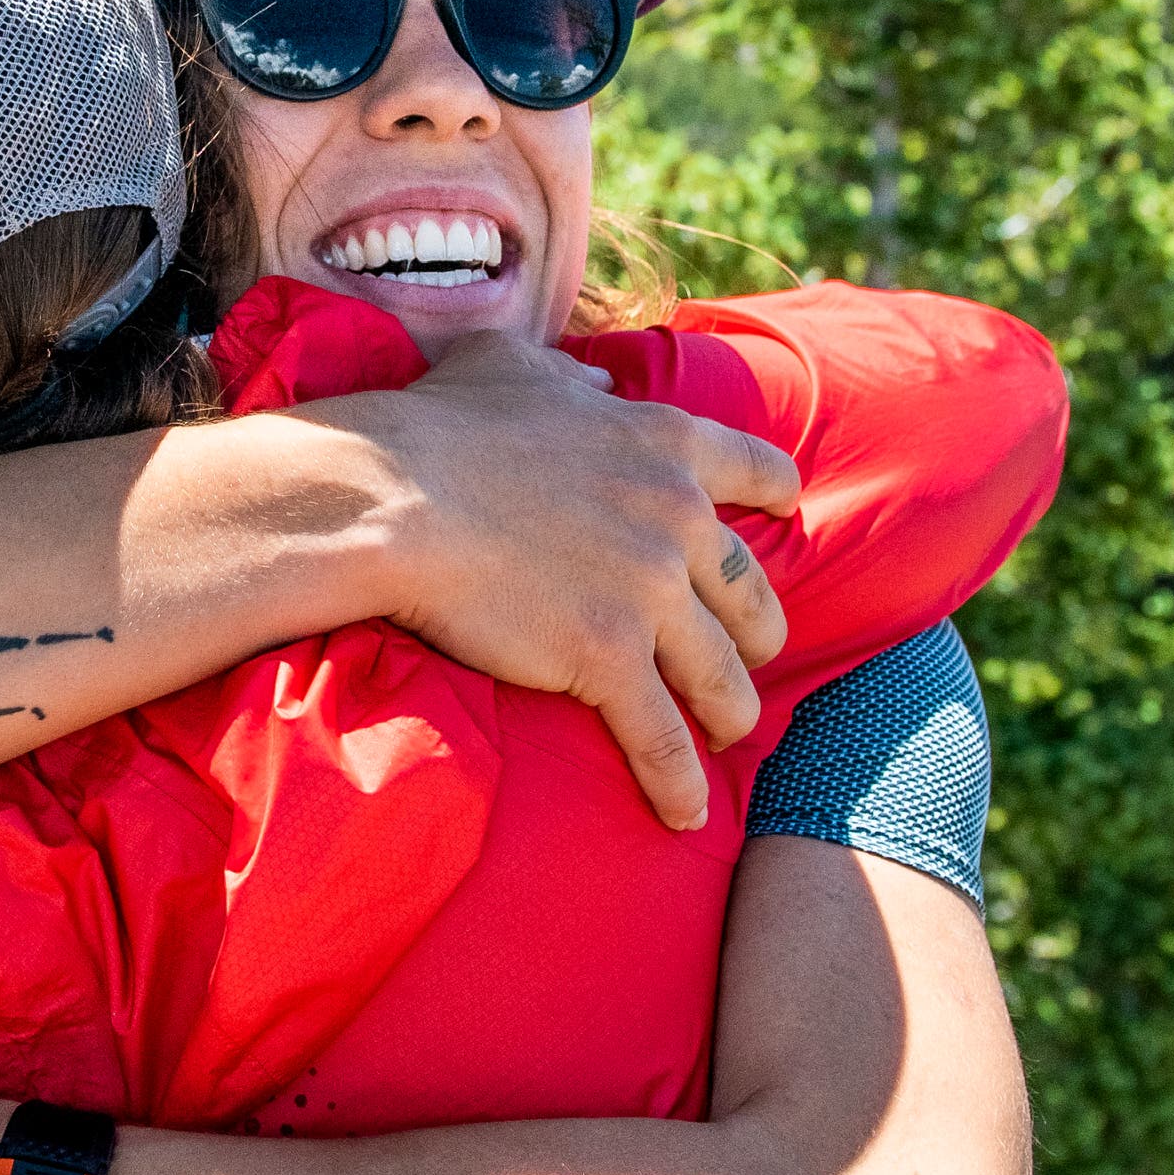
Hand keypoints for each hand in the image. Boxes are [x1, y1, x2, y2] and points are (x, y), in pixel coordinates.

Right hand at [316, 333, 798, 830]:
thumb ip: (572, 375)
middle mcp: (678, 517)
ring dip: (730, 711)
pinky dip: (678, 779)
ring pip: (722, 673)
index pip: (761, 473)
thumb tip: (595, 379)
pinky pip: (662, 736)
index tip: (783, 518)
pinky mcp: (609, 659)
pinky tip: (684, 810)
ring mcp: (649, 593)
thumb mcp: (516, 365)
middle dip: (755, 631)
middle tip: (744, 654)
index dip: (776, 500)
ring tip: (725, 732)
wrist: (390, 497)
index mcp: (665, 442)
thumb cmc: (440, 424)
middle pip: (752, 593)